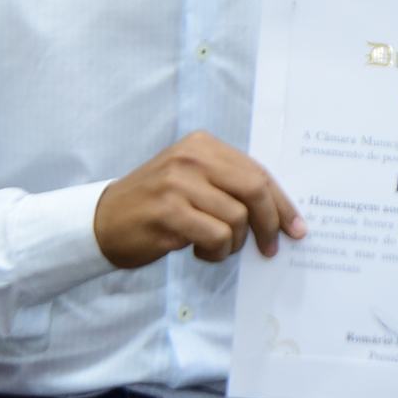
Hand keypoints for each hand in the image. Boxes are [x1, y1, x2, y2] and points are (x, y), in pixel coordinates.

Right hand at [92, 130, 305, 268]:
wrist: (102, 220)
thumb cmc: (155, 205)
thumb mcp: (191, 181)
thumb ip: (228, 186)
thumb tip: (277, 213)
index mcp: (203, 144)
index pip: (256, 171)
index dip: (281, 202)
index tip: (295, 227)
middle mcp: (192, 157)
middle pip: (254, 189)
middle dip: (269, 222)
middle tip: (269, 248)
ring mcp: (179, 183)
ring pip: (237, 217)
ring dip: (233, 243)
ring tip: (216, 248)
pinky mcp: (169, 212)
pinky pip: (216, 235)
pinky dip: (216, 251)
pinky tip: (200, 252)